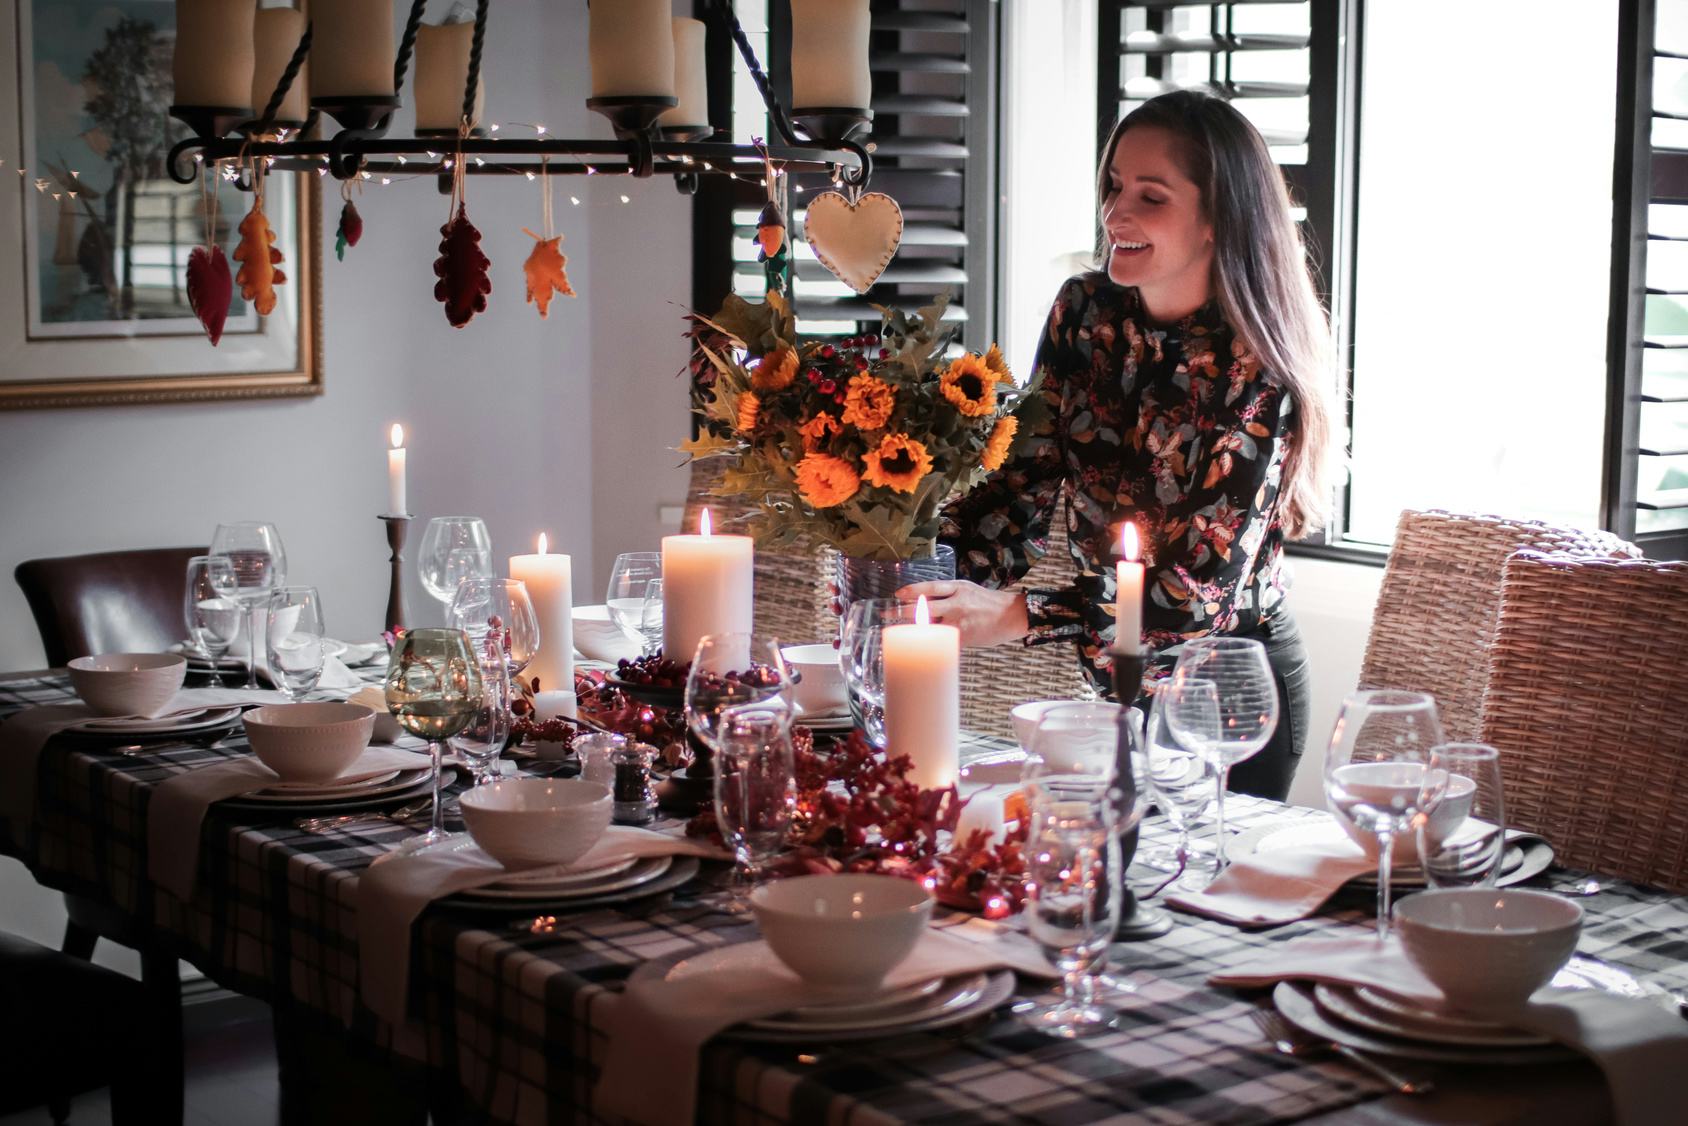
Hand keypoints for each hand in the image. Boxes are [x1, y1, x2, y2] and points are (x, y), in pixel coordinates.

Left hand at [895, 580, 1028, 647]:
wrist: (1012, 616)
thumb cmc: (988, 603)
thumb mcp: (968, 590)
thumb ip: (948, 595)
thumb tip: (922, 602)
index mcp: (958, 588)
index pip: (930, 587)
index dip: (912, 590)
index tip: (897, 594)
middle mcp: (957, 602)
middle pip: (924, 607)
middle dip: (902, 612)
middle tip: (886, 614)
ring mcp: (959, 621)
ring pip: (929, 627)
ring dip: (913, 631)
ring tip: (898, 634)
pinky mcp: (963, 637)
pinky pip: (943, 641)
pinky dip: (932, 644)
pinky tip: (921, 648)